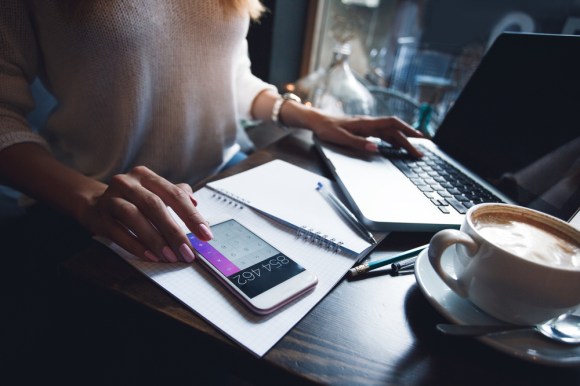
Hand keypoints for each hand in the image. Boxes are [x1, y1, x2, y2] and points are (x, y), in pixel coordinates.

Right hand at [81, 166, 211, 262]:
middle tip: (188, 251)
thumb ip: (178, 196)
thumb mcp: (155, 192)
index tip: (206, 234)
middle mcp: (128, 183)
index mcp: (146, 176)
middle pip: (155, 205)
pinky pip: (118, 232)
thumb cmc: (134, 200)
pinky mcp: (99, 216)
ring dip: (155, 239)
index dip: (192, 215)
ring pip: (134, 217)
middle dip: (174, 231)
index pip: (174, 194)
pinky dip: (136, 245)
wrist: (94, 204)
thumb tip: (198, 207)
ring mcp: (110, 198)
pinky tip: (151, 256)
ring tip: (170, 256)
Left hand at [309, 112, 424, 157]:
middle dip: (410, 139)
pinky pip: (383, 133)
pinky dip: (393, 139)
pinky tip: (396, 145)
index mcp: (366, 124)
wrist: (317, 120)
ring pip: (390, 131)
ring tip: (414, 149)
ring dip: (403, 139)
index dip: (407, 131)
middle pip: (395, 129)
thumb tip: (375, 148)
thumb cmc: (326, 129)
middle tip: (421, 152)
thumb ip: (358, 143)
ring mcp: (367, 126)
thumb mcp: (340, 138)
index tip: (418, 140)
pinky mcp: (364, 129)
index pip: (392, 125)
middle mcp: (369, 123)